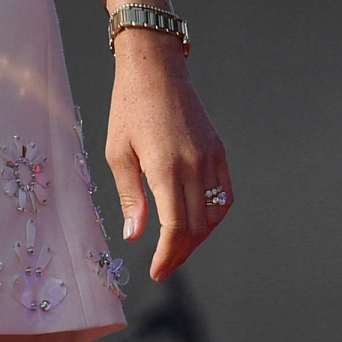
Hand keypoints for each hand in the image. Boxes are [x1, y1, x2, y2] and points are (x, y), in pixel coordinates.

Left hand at [104, 31, 229, 282]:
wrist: (155, 70)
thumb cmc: (128, 108)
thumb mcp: (117, 152)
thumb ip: (130, 196)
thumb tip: (134, 235)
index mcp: (166, 168)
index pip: (175, 227)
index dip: (168, 255)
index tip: (156, 271)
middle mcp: (195, 166)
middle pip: (196, 226)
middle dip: (180, 252)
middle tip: (163, 265)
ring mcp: (211, 158)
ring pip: (214, 214)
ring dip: (198, 237)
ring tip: (177, 248)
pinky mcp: (219, 151)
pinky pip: (225, 195)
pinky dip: (214, 215)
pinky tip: (199, 224)